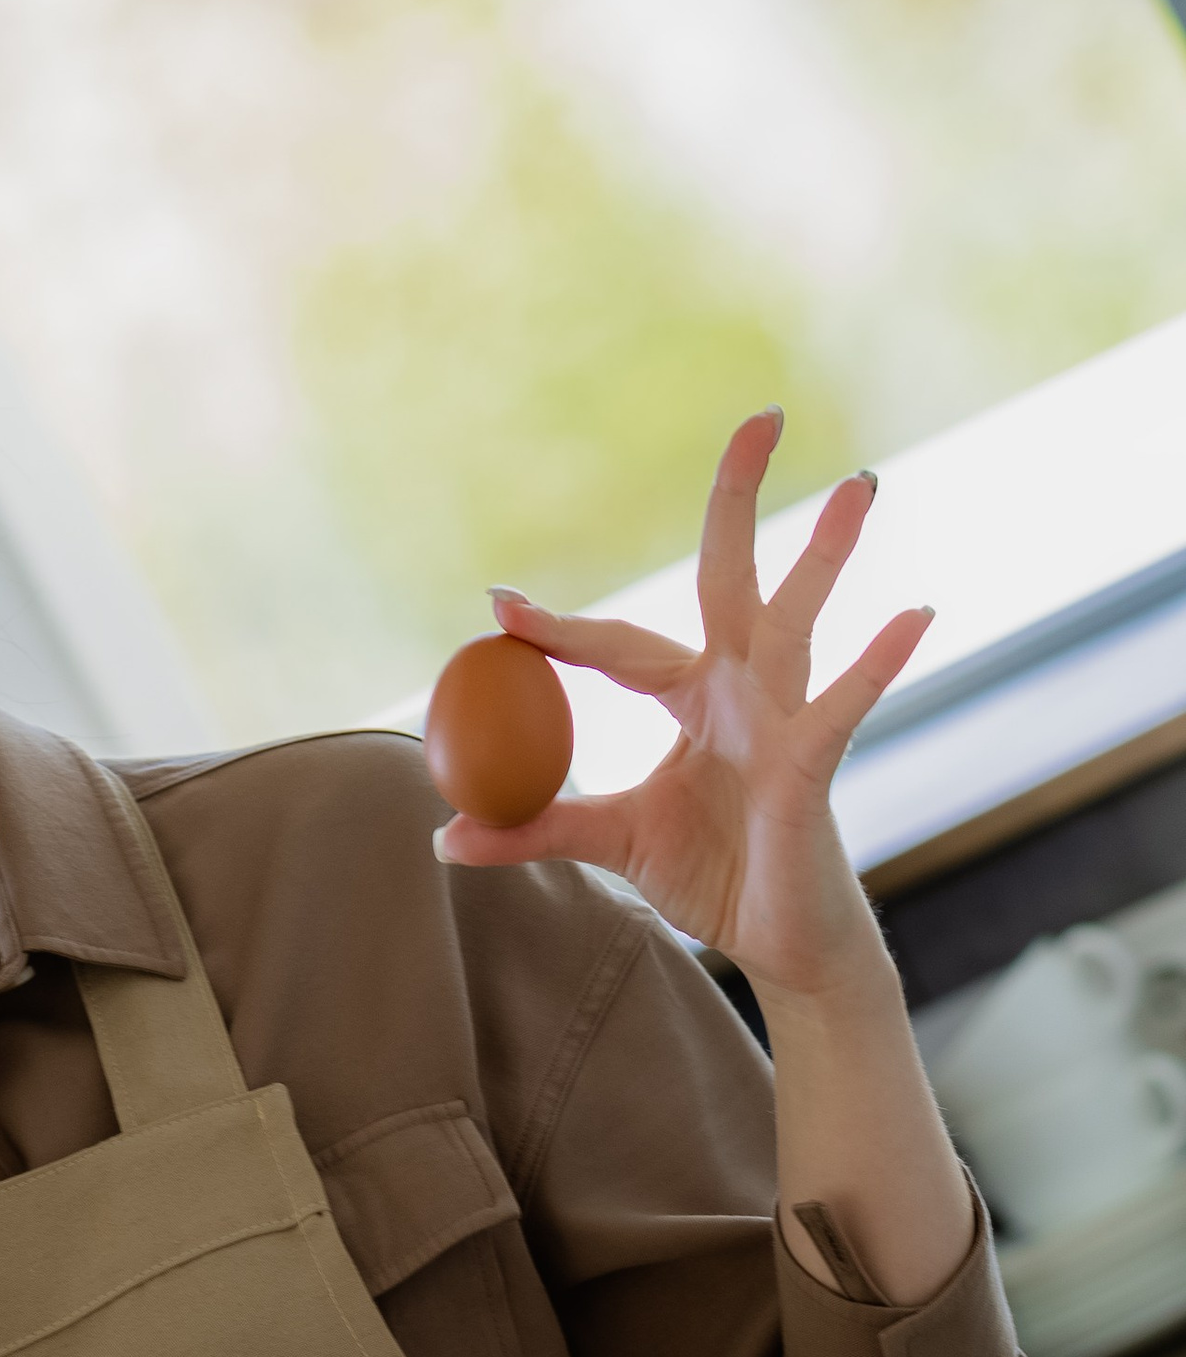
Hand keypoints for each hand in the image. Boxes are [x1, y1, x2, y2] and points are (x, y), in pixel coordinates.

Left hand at [434, 411, 928, 1008]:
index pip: (619, 645)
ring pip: (799, 619)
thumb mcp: (610, 845)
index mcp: (692, 699)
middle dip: (740, 497)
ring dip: (827, 553)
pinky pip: (841, 706)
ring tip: (859, 484)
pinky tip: (914, 616)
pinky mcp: (811, 763)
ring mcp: (782, 718)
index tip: (499, 604)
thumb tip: (441, 839)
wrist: (780, 941)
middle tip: (764, 415)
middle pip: (731, 576)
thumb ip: (534, 832)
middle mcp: (741, 689)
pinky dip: (875, 664)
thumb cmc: (712, 877)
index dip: (559, 627)